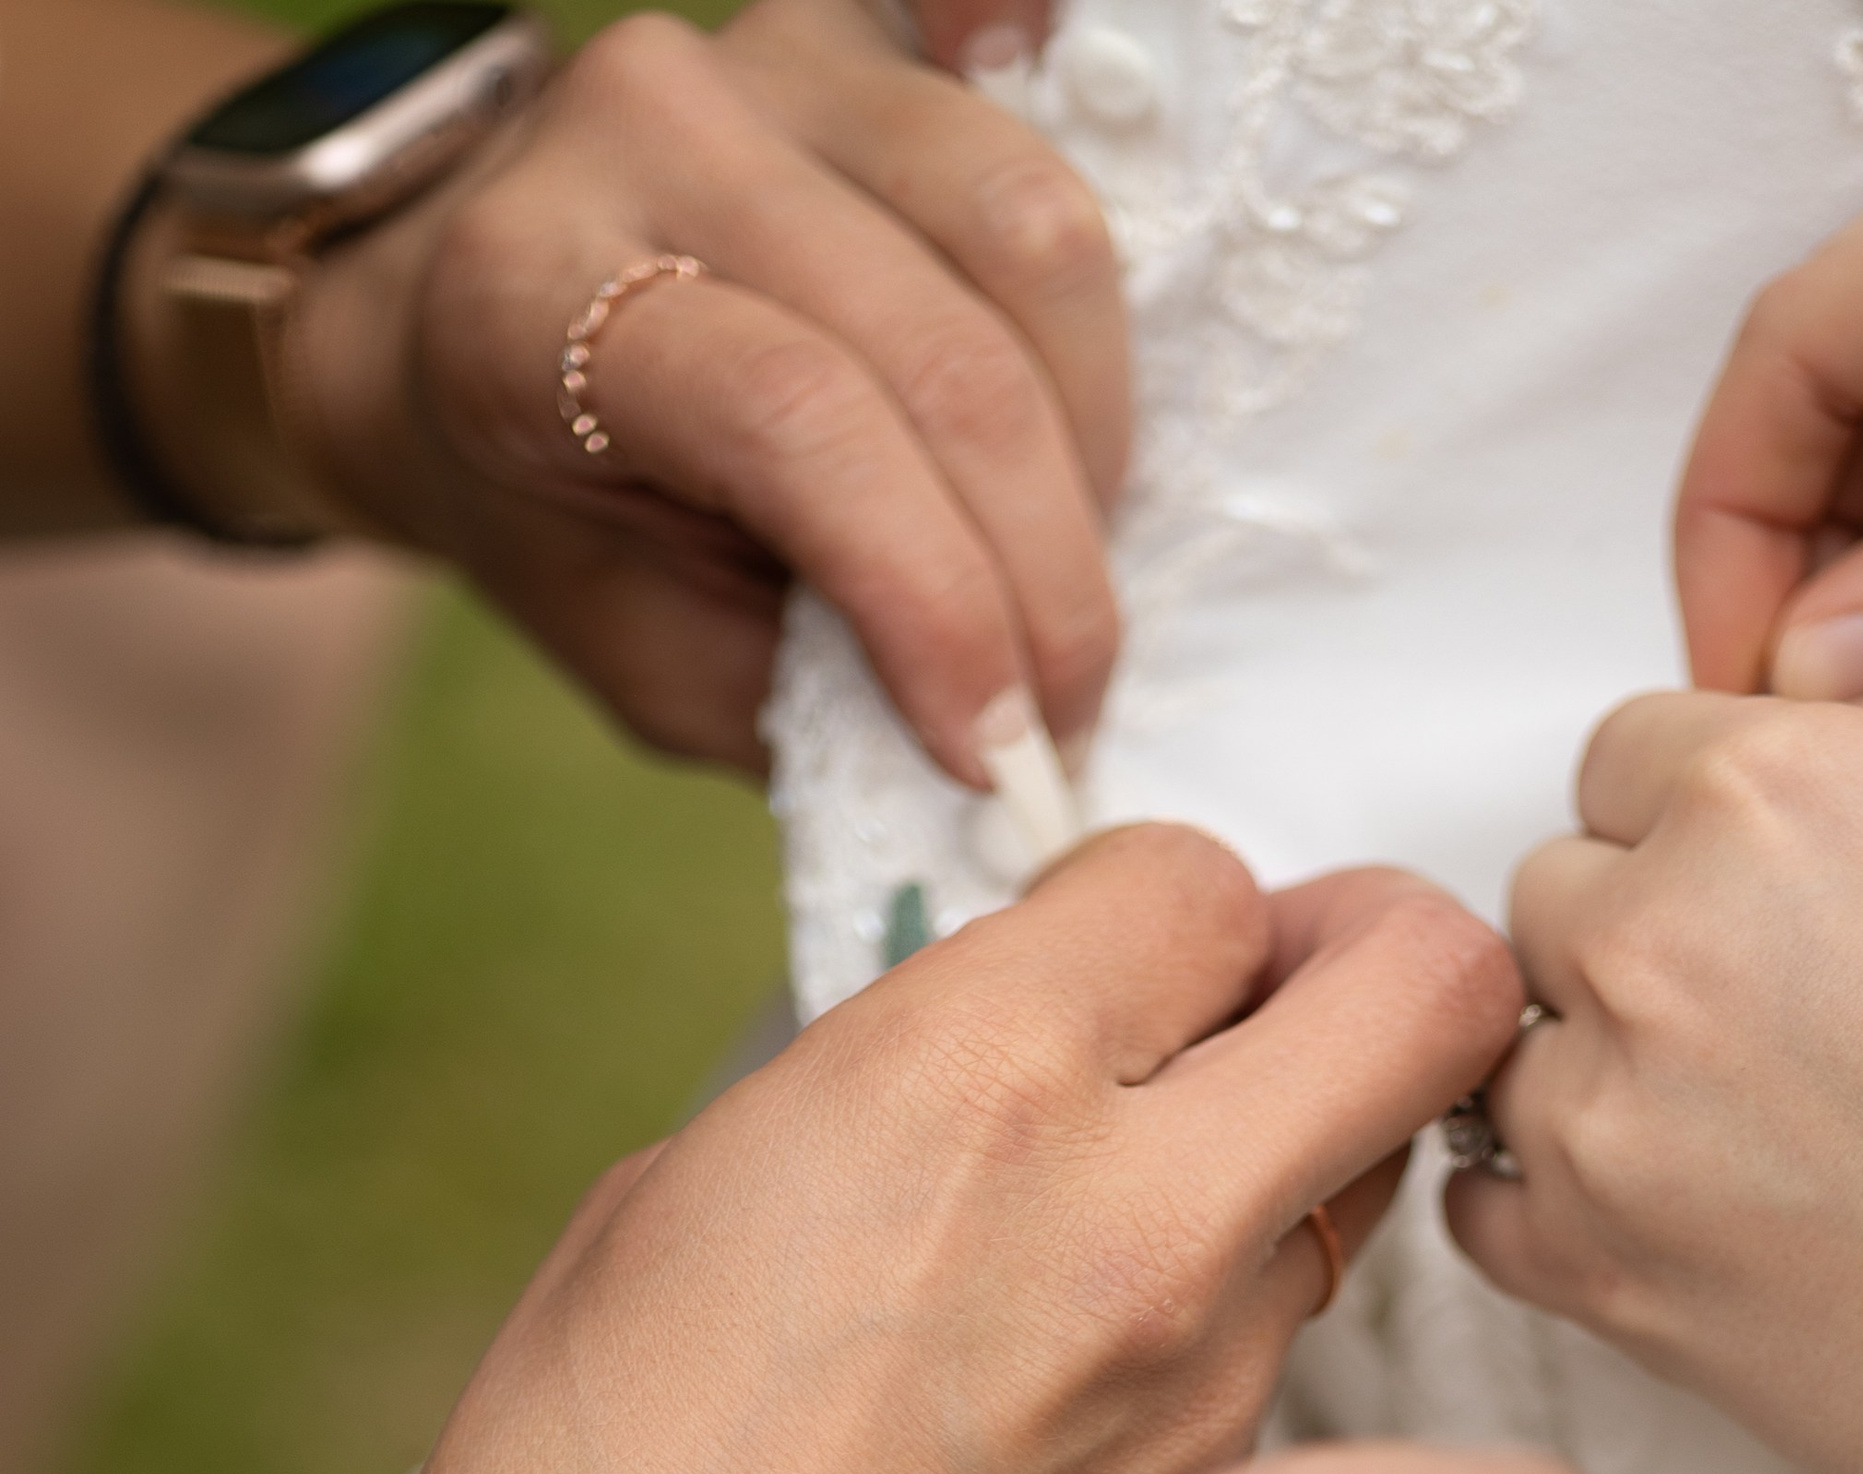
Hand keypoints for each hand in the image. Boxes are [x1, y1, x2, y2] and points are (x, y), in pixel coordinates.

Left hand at [287, 0, 1128, 774]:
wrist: (493, 337)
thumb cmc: (579, 523)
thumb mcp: (661, 658)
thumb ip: (817, 701)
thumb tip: (1016, 747)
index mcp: (530, 292)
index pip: (793, 417)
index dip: (937, 596)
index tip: (1008, 752)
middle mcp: (645, 127)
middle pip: (941, 345)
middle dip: (1042, 567)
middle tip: (1068, 712)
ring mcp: (773, 55)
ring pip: (1029, 235)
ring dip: (1091, 451)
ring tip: (1065, 572)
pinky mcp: (875, 35)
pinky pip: (1043, 115)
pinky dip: (1095, 248)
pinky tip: (1107, 365)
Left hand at [1453, 651, 1862, 1473]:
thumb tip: (1839, 686)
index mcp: (1779, 791)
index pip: (1629, 752)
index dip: (1708, 823)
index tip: (1780, 895)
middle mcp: (1660, 937)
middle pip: (1557, 889)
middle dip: (1648, 935)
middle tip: (1783, 1023)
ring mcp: (1601, 1112)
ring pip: (1512, 1040)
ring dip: (1597, 1067)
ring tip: (1746, 1131)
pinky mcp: (1581, 1267)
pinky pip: (1479, 1193)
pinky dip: (1550, 1200)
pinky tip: (1678, 1212)